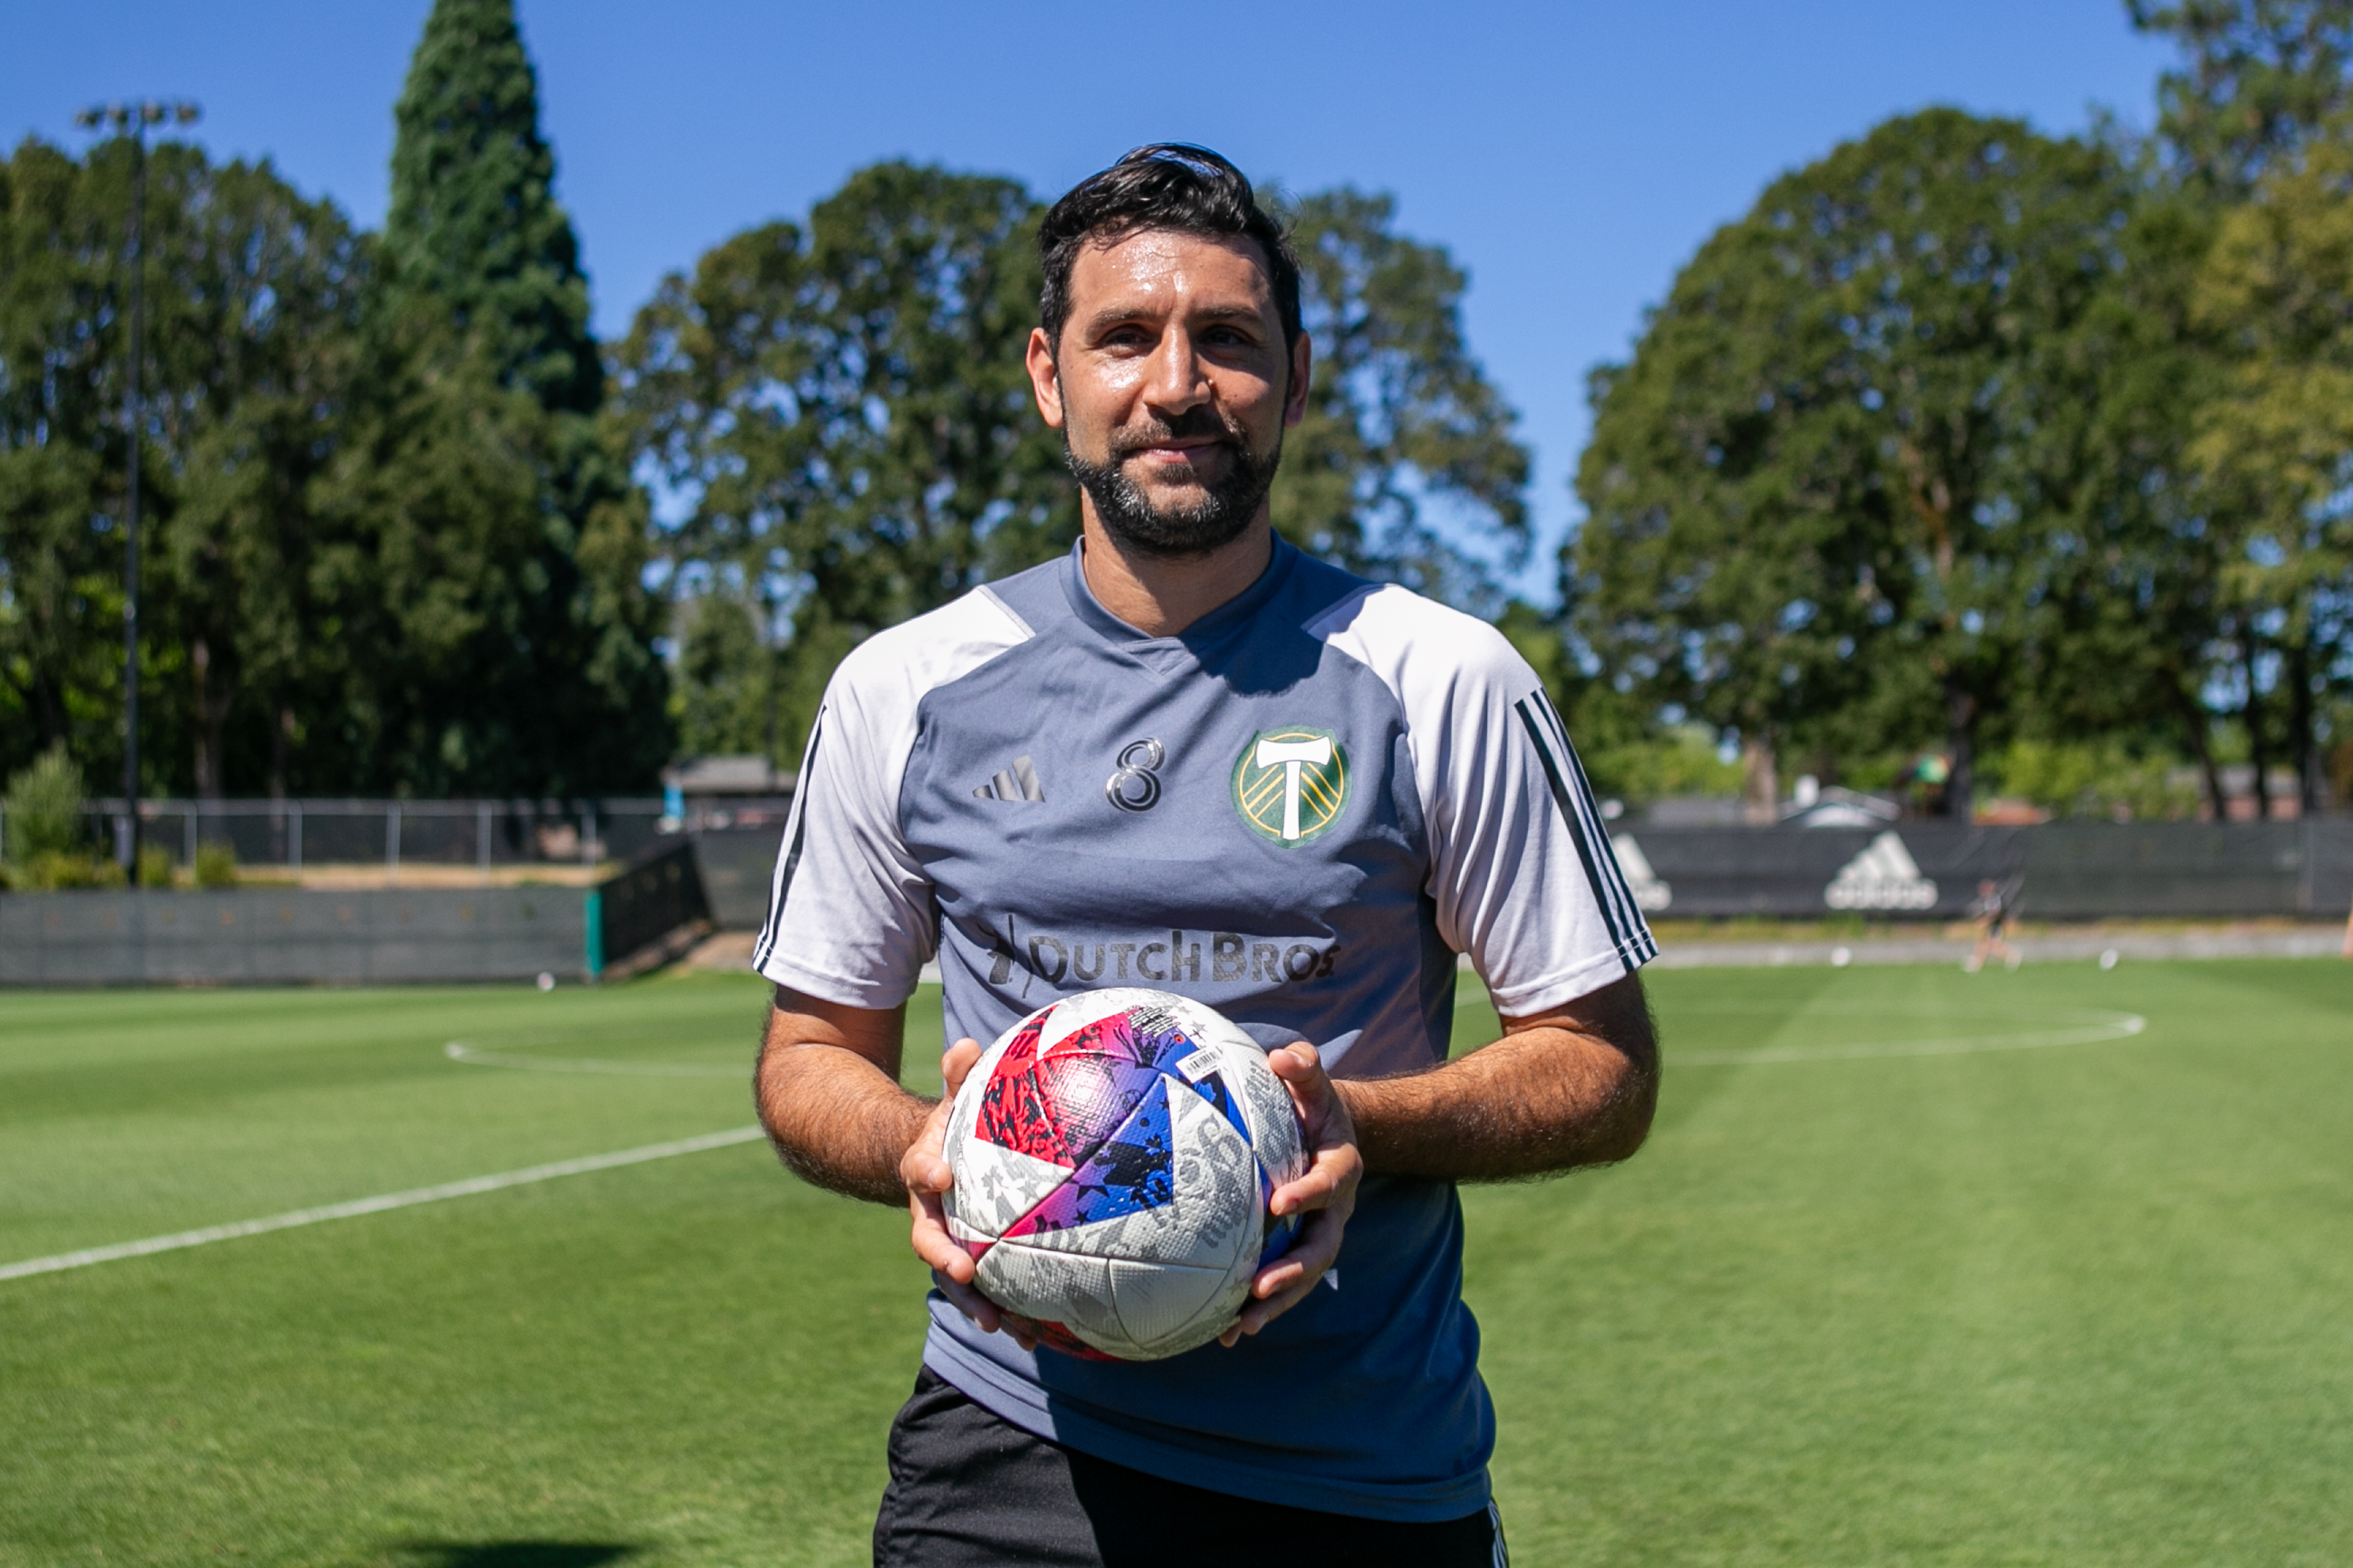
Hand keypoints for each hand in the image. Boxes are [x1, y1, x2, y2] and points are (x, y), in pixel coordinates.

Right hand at [902, 1038, 1041, 1351]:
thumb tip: (966, 1045)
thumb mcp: (955, 1096)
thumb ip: (959, 1075)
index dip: (926, 1174)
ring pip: (957, 1278)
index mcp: (925, 1170)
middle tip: (966, 1273)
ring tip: (1003, 1327)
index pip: (918, 1170)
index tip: (941, 1176)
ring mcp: (950, 1243)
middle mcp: (931, 1214)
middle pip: (930, 1241)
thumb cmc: (956, 1124)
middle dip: (945, 1260)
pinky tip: (1038, 1336)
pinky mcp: (973, 1264)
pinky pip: (988, 1292)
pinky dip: (1008, 1313)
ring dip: (977, 1303)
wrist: (941, 1163)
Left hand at [1221, 1042, 1361, 1346]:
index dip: (1307, 1194)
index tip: (1277, 1203)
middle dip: (1292, 1272)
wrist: (1329, 1132)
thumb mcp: (1313, 1081)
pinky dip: (1257, 1310)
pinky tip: (1223, 1334)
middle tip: (1259, 1288)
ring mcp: (1318, 1235)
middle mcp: (1335, 1210)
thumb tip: (1281, 1056)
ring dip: (1274, 1304)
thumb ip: (1303, 1067)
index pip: (1326, 1183)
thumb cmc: (1312, 1104)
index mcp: (1339, 1168)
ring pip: (1302, 1277)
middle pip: (1321, 1248)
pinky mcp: (1297, 1251)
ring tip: (1239, 1327)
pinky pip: (1282, 1286)